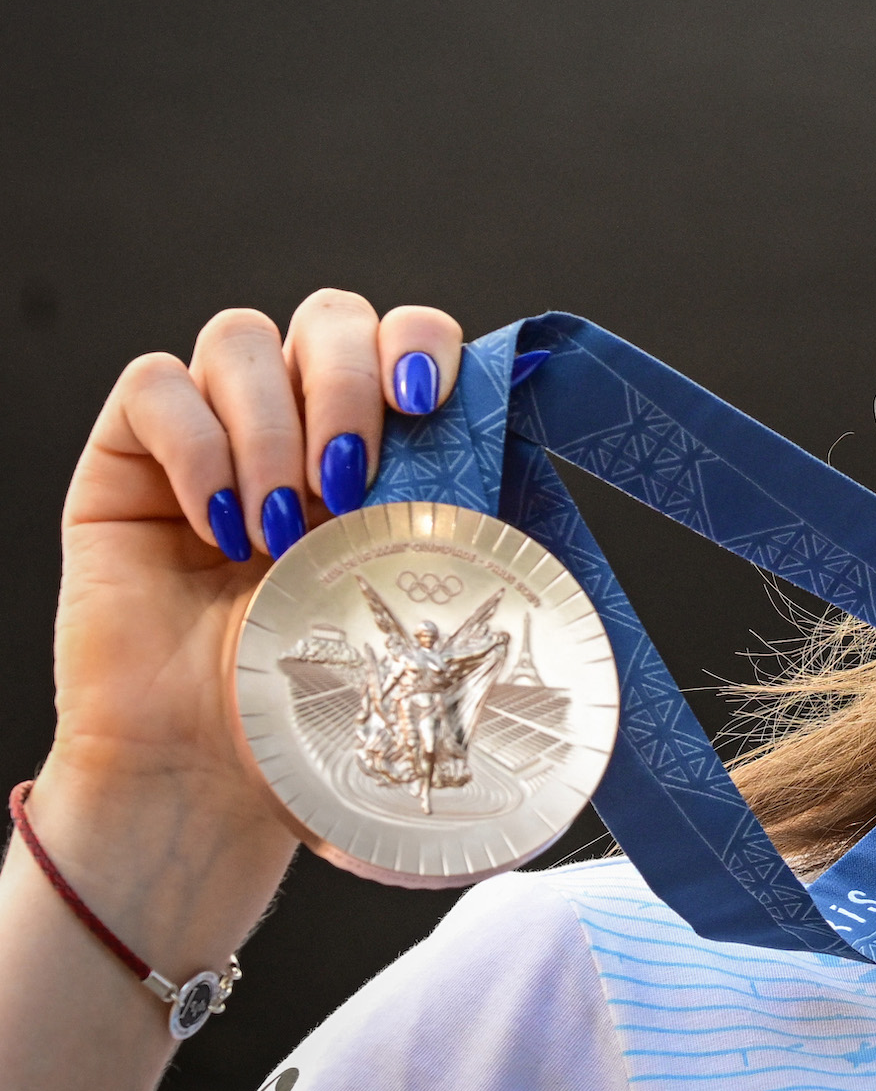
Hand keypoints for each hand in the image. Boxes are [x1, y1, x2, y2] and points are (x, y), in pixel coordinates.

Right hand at [47, 290, 462, 853]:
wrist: (214, 774)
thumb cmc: (319, 701)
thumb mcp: (418, 602)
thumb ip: (465, 518)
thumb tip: (532, 453)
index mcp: (381, 445)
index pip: (403, 335)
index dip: (418, 341)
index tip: (428, 400)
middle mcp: (298, 424)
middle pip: (329, 315)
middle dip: (348, 382)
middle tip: (351, 483)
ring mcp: (211, 433)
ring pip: (239, 337)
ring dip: (272, 428)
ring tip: (282, 532)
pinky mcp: (127, 459)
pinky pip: (154, 386)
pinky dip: (195, 447)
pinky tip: (218, 530)